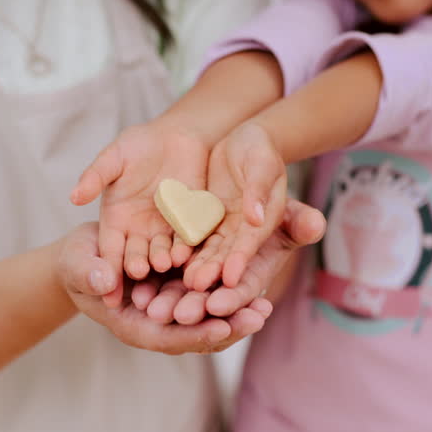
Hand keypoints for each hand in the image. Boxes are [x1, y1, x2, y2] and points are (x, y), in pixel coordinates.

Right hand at [58, 223, 271, 353]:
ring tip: (266, 305)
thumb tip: (103, 280)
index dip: (194, 333)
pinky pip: (208, 295)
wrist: (87, 255)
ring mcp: (173, 307)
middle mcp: (159, 322)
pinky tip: (257, 283)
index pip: (168, 336)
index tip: (221, 328)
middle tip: (258, 317)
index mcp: (135, 325)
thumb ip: (88, 273)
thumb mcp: (76, 265)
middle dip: (228, 326)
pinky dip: (229, 291)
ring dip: (237, 312)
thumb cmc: (77, 264)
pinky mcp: (182, 288)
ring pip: (208, 317)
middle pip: (197, 332)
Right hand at [70, 121, 209, 304]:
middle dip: (135, 265)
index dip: (106, 265)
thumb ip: (95, 177)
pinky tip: (185, 254)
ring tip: (162, 265)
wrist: (177, 135)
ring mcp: (164, 229)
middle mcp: (138, 230)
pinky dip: (185, 248)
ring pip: (161, 251)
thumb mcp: (114, 157)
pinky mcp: (189, 224)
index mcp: (116, 219)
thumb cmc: (139, 144)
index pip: (109, 248)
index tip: (104, 284)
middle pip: (135, 254)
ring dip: (161, 259)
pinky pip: (186, 240)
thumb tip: (73, 197)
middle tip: (136, 274)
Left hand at [183, 121, 289, 291]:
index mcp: (264, 221)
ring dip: (197, 269)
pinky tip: (167, 264)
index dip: (240, 261)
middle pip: (227, 256)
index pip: (250, 243)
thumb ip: (258, 190)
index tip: (230, 278)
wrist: (244, 140)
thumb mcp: (262, 164)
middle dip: (213, 274)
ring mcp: (224, 229)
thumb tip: (256, 218)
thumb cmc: (259, 149)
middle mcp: (244, 231)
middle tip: (197, 290)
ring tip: (183, 285)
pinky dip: (182, 251)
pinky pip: (192, 238)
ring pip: (208, 252)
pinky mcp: (205, 221)